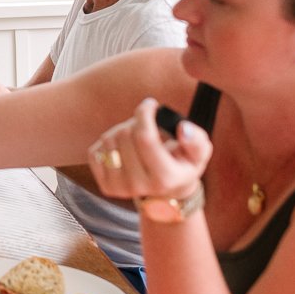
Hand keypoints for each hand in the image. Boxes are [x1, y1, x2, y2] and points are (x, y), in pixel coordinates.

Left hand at [88, 98, 212, 201]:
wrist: (166, 190)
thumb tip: (183, 128)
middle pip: (125, 135)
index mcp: (164, 178)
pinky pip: (95, 150)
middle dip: (136, 122)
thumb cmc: (183, 164)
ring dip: (121, 130)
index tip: (151, 104)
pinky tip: (124, 148)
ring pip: (108, 140)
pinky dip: (108, 142)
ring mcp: (119, 188)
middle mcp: (139, 186)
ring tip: (137, 136)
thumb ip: (196, 140)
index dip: (145, 114)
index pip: (145, 138)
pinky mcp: (105, 185)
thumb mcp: (199, 153)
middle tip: (146, 124)